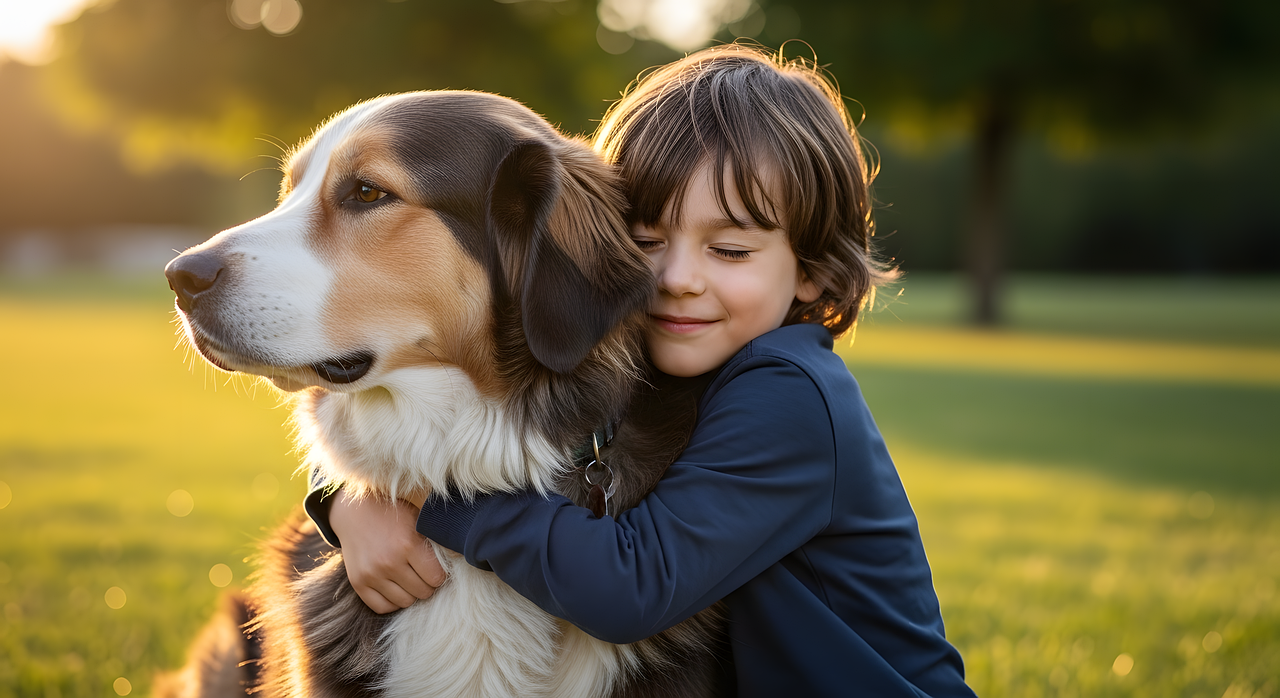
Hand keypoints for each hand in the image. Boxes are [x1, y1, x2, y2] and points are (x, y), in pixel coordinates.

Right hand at [329, 490, 446, 613]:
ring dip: (410, 593)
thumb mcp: (418, 520)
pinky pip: (382, 608)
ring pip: (405, 602)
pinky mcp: (358, 583)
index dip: (438, 574)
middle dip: (426, 584)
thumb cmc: (393, 514)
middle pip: (423, 592)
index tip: (434, 567)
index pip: (437, 578)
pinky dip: (391, 601)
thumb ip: (437, 540)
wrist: (354, 511)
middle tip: (421, 573)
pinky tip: (394, 587)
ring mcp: (372, 574)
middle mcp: (389, 562)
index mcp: (408, 544)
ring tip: (408, 578)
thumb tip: (462, 557)